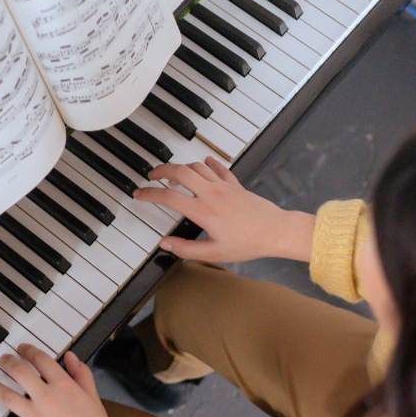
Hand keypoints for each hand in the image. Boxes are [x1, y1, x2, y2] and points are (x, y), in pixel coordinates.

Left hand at [0, 345, 138, 416]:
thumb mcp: (93, 395)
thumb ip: (81, 373)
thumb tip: (70, 357)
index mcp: (63, 385)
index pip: (41, 360)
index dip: (29, 350)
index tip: (23, 348)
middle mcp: (45, 397)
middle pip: (20, 372)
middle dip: (8, 362)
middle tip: (2, 359)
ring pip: (7, 396)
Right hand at [133, 157, 315, 262]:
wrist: (276, 231)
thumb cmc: (248, 243)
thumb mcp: (214, 253)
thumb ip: (186, 249)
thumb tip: (165, 244)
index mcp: (203, 211)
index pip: (168, 197)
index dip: (149, 194)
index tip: (139, 194)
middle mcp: (211, 193)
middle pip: (180, 171)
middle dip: (161, 170)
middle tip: (151, 175)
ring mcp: (224, 186)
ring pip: (197, 167)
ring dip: (181, 167)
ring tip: (173, 176)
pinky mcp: (236, 185)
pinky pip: (219, 168)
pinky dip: (208, 163)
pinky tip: (205, 164)